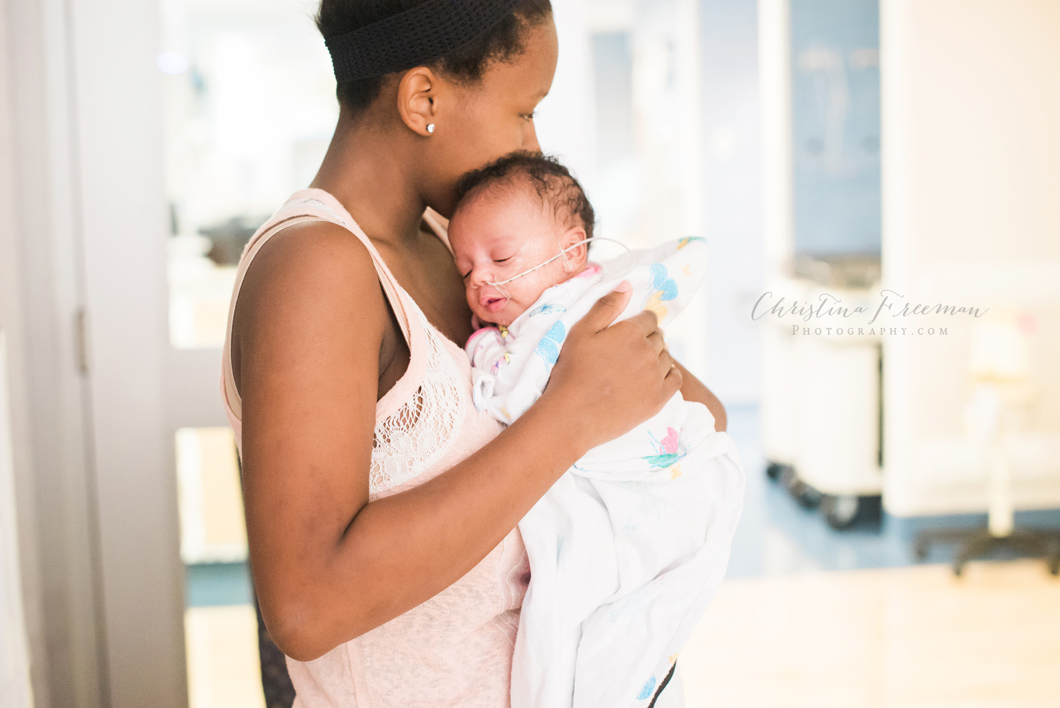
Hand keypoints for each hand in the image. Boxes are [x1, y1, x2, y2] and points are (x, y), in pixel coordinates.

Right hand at [541, 282, 682, 451]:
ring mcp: (655, 376)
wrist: (573, 415)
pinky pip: (674, 379)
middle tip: (630, 350)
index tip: (630, 331)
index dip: (640, 322)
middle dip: (648, 339)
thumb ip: (606, 306)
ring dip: (657, 357)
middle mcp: (648, 351)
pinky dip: (668, 375)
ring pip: (666, 357)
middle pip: (659, 337)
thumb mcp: (580, 332)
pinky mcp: (658, 399)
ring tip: (638, 366)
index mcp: (631, 332)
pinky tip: (655, 378)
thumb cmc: (572, 372)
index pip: (649, 318)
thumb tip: (627, 285)